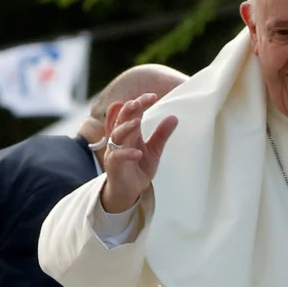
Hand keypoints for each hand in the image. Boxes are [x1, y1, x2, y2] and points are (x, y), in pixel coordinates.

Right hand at [100, 94, 177, 213]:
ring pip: (116, 135)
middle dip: (129, 109)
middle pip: (121, 119)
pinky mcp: (113, 166)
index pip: (133, 112)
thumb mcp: (154, 150)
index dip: (140, 102)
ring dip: (126, 128)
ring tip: (137, 122)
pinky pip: (117, 157)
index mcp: (130, 132)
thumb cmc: (139, 167)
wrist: (129, 191)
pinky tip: (138, 152)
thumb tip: (174, 117)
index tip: (153, 96)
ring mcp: (115, 151)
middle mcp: (120, 139)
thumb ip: (161, 134)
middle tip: (139, 102)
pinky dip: (127, 154)